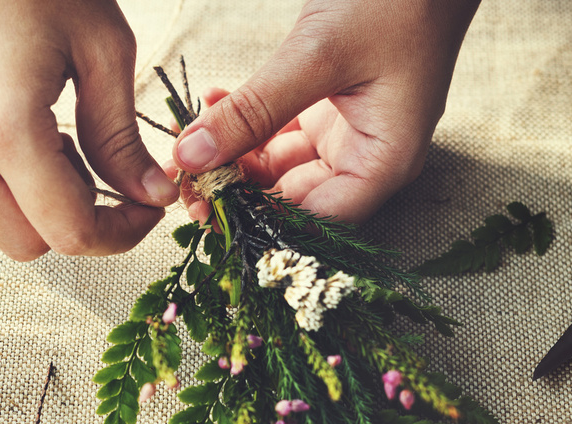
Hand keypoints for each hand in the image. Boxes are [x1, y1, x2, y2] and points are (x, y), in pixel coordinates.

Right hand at [0, 0, 178, 259]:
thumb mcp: (101, 46)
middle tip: (110, 186)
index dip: (121, 234)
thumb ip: (123, 138)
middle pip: (27, 245)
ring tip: (64, 146)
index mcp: (3, 126)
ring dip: (40, 206)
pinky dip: (4, 181)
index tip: (147, 208)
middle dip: (78, 227)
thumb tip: (150, 197)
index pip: (70, 233)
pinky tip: (23, 131)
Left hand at [171, 0, 479, 223]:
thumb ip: (254, 110)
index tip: (208, 206)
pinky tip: (214, 102)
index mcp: (383, 163)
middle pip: (292, 198)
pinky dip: (245, 123)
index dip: (260, 220)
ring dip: (233, 154)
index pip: (316, 220)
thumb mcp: (318, 55)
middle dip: (238, 188)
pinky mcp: (327, 113)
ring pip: (278, 168)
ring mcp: (345, 136)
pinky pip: (277, 133)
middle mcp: (365, 160)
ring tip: (192, 134)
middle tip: (188, 176)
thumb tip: (192, 156)